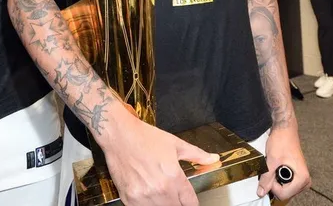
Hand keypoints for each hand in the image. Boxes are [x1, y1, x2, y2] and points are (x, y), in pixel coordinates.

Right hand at [101, 114, 218, 205]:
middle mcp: (160, 190)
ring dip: (163, 204)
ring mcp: (143, 196)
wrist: (119, 134)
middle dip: (177, 203)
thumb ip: (196, 155)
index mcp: (174, 177)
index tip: (187, 199)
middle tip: (171, 192)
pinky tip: (147, 196)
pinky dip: (147, 205)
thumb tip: (213, 158)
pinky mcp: (129, 199)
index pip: (191, 203)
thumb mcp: (175, 144)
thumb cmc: (145, 137)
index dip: (190, 201)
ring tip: (159, 193)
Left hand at [257, 126, 309, 200]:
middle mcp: (305, 181)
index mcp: (302, 178)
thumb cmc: (282, 140)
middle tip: (273, 168)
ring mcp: (302, 179)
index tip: (271, 173)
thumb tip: (261, 192)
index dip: (272, 185)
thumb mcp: (271, 160)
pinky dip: (279, 178)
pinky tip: (278, 167)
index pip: (283, 195)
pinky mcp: (298, 176)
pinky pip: (286, 184)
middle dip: (275, 183)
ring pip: (285, 189)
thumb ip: (266, 178)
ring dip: (277, 180)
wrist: (285, 129)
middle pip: (285, 193)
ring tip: (276, 166)